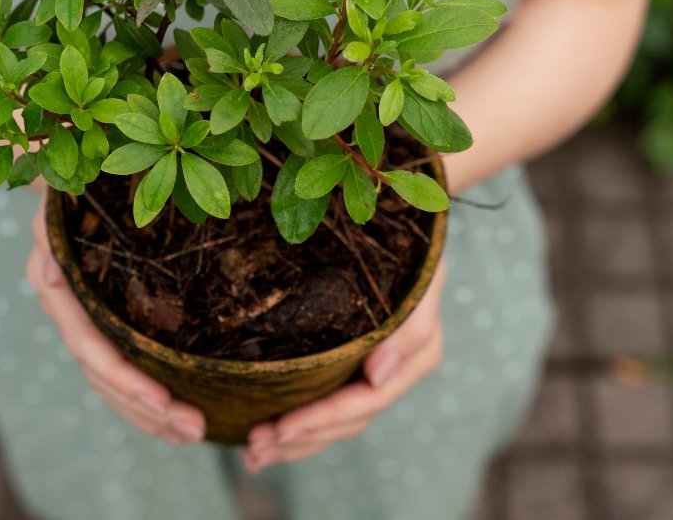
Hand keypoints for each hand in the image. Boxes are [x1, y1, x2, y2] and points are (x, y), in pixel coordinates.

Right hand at [24, 198, 206, 445]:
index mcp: (60, 292)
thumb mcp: (58, 201)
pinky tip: (177, 418)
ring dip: (151, 416)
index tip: (164, 401)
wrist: (76, 180)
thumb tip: (49, 272)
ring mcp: (88, 326)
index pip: (91, 348)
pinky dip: (147, 400)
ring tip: (194, 434)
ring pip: (113, 386)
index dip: (124, 378)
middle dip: (146, 409)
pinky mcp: (108, 328)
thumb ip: (51, 232)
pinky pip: (124, 373)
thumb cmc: (75, 185)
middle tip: (194, 430)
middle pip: (104, 379)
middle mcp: (71, 316)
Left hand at [243, 259, 447, 472]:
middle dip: (301, 439)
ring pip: (337, 422)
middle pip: (348, 421)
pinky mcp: (354, 364)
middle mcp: (395, 368)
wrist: (403, 218)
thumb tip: (378, 375)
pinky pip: (329, 405)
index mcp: (414, 353)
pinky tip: (266, 438)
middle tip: (254, 449)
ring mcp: (375, 370)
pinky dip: (300, 426)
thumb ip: (411, 326)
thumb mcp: (419, 275)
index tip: (281, 427)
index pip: (366, 399)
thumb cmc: (407, 242)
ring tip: (253, 454)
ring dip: (296, 443)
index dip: (323, 418)